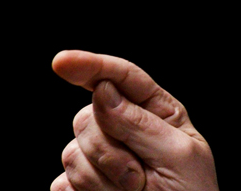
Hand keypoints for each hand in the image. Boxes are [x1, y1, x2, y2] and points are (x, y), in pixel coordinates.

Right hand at [50, 51, 218, 190]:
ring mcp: (99, 157)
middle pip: (87, 117)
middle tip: (143, 179)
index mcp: (157, 112)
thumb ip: (140, 123)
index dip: (91, 65)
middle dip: (110, 151)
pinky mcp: (79, 186)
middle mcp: (124, 128)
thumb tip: (104, 91)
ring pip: (71, 152)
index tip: (62, 62)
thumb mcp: (179, 156)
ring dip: (104, 179)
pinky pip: (62, 183)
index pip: (121, 78)